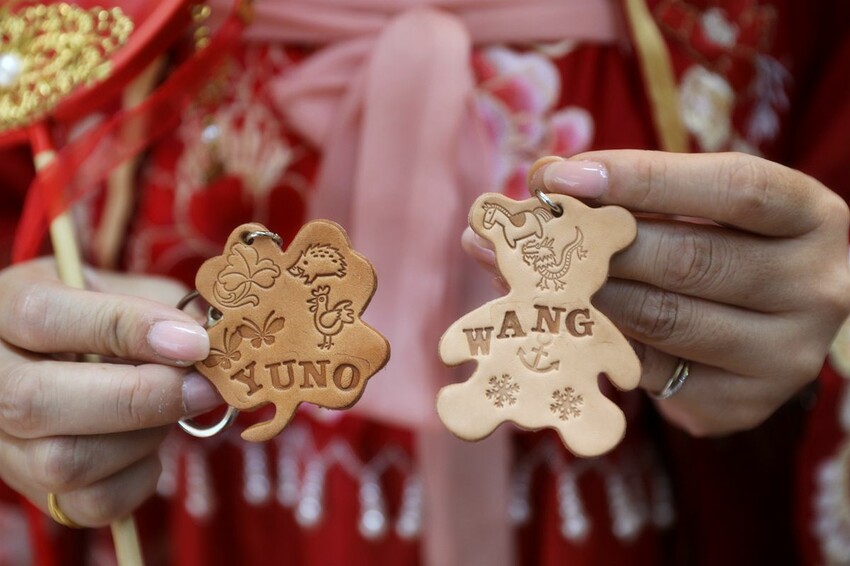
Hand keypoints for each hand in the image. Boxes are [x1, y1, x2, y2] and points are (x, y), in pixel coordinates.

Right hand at [0, 259, 220, 525]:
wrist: (65, 358)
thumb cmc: (100, 314)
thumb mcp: (122, 289)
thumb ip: (164, 305)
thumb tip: (214, 333)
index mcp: (4, 308)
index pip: (43, 317)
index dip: (126, 328)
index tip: (194, 341)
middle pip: (38, 401)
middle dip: (140, 397)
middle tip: (204, 387)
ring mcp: (3, 443)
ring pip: (63, 461)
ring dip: (142, 438)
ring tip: (172, 410)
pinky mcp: (36, 491)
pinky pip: (88, 504)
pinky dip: (140, 478)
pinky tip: (152, 446)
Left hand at [465, 151, 849, 435]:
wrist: (770, 319)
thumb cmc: (723, 244)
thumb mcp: (702, 206)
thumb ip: (635, 193)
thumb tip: (541, 182)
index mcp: (812, 218)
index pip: (734, 188)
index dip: (644, 179)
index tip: (562, 176)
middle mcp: (816, 289)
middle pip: (692, 260)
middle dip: (597, 244)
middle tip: (527, 233)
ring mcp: (785, 356)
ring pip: (664, 321)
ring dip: (585, 295)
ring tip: (531, 275)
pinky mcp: (742, 405)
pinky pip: (652, 372)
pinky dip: (602, 344)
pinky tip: (567, 324)